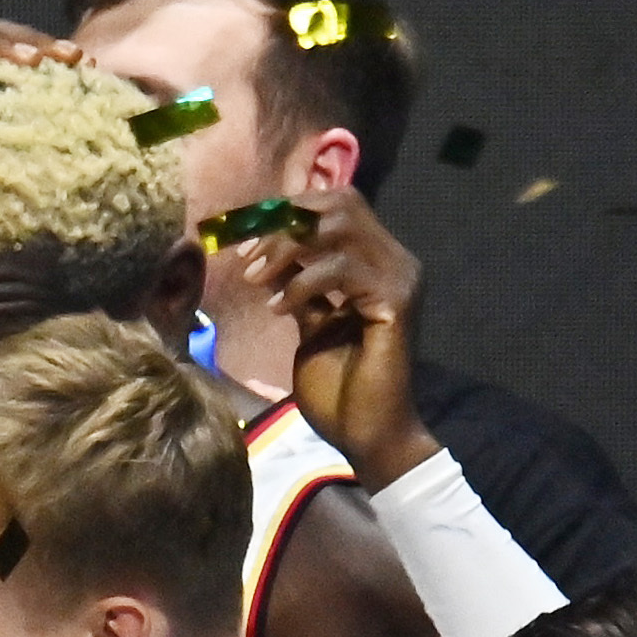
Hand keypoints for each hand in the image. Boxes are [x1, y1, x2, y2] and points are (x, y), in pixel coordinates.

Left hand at [228, 187, 445, 490]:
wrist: (366, 432)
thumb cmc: (338, 387)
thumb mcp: (310, 325)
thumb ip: (300, 288)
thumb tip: (270, 259)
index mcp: (376, 262)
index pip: (334, 207)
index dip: (282, 211)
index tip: (235, 235)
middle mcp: (396, 260)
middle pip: (338, 204)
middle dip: (282, 224)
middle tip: (246, 260)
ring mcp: (401, 277)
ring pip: (339, 228)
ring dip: (287, 250)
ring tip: (256, 282)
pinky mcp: (396, 301)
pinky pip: (342, 269)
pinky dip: (302, 283)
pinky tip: (278, 308)